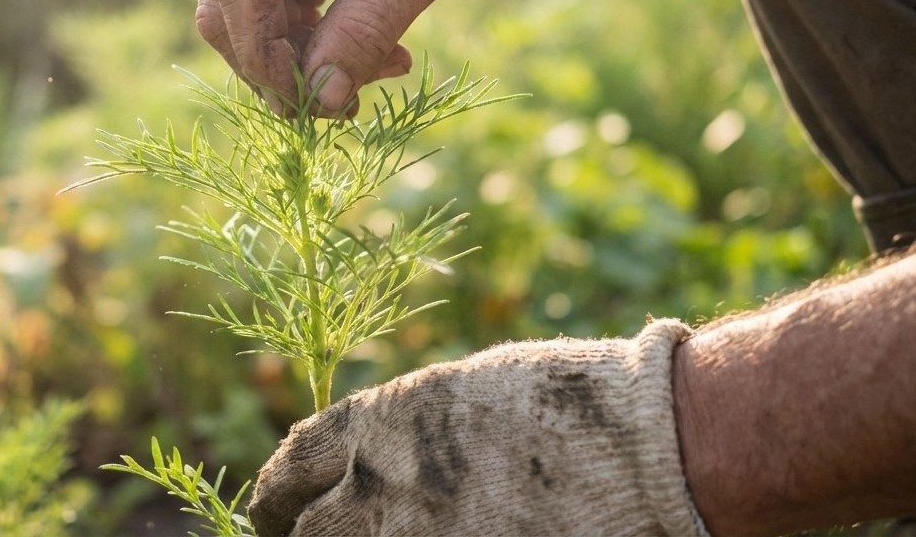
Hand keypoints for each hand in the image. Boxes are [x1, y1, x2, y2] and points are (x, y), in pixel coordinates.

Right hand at [195, 0, 512, 114]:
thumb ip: (364, 33)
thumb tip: (321, 101)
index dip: (259, 52)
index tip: (305, 102)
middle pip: (228, 5)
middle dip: (276, 65)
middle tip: (341, 106)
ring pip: (249, 17)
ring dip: (301, 62)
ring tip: (378, 73)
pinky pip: (275, 12)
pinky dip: (315, 45)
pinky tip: (374, 56)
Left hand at [248, 319, 705, 535]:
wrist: (642, 442)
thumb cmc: (565, 401)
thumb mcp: (460, 392)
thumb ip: (403, 430)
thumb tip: (370, 460)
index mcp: (377, 424)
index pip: (289, 470)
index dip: (273, 501)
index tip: (273, 516)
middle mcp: (380, 485)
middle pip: (310, 535)